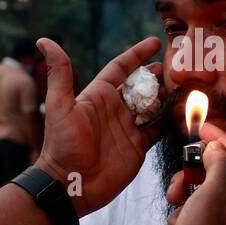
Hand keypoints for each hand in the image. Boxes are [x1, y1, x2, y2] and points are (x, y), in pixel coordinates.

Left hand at [33, 35, 163, 216]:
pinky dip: (169, 120)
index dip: (137, 54)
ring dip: (165, 95)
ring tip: (182, 86)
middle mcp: (115, 109)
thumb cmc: (62, 145)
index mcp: (99, 95)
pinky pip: (157, 129)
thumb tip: (43, 40)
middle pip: (141, 85)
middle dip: (157, 75)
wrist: (70, 184)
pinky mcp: (138, 146)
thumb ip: (59, 73)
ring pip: (152, 105)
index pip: (121, 67)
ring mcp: (128, 127)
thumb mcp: (60, 106)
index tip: (155, 43)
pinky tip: (181, 112)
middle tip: (175, 67)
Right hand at [164, 123, 225, 224]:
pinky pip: (197, 218)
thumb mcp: (212, 194)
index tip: (197, 127)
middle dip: (191, 176)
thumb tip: (217, 149)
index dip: (216, 136)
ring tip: (177, 217)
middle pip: (215, 174)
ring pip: (202, 196)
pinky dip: (184, 221)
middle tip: (177, 186)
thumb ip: (218, 165)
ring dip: (184, 201)